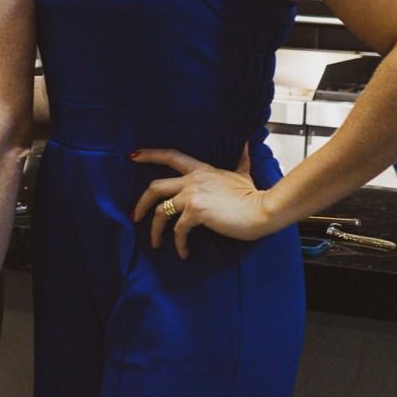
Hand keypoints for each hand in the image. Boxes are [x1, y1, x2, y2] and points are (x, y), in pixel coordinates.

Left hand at [130, 145, 272, 259]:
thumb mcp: (243, 174)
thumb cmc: (254, 196)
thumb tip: (245, 144)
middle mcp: (192, 180)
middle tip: (135, 217)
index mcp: (201, 170)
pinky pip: (178, 230)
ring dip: (155, 229)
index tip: (133, 156)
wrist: (263, 210)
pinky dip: (178, 243)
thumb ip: (240, 160)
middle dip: (141, 203)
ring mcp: (192, 195)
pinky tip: (183, 253)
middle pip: (155, 187)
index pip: (170, 156)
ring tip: (155, 243)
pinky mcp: (196, 212)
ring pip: (160, 210)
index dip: (149, 155)